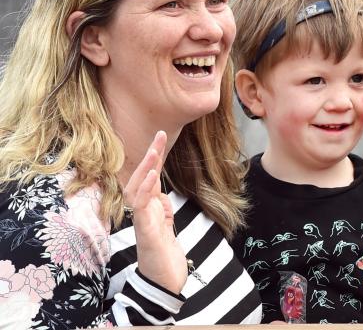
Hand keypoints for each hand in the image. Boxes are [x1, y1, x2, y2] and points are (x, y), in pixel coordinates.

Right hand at [123, 131, 186, 293]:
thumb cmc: (164, 258)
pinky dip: (146, 191)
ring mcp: (142, 222)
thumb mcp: (167, 228)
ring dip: (147, 169)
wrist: (164, 285)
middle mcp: (143, 214)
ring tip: (155, 150)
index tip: (160, 139)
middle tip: (159, 135)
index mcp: (150, 210)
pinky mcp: (146, 233)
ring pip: (138, 190)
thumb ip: (162, 210)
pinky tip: (152, 177)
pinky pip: (142, 208)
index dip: (154, 160)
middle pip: (142, 179)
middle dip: (150, 157)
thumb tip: (160, 194)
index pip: (150, 179)